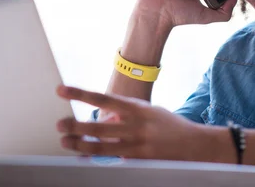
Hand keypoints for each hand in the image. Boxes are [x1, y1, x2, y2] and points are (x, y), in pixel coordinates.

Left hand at [56, 85, 215, 160]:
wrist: (195, 145)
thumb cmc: (168, 126)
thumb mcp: (148, 111)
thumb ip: (125, 113)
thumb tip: (101, 118)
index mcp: (136, 108)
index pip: (102, 99)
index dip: (80, 94)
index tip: (61, 90)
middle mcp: (135, 126)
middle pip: (97, 127)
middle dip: (74, 126)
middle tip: (59, 125)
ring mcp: (136, 146)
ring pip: (100, 148)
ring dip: (80, 145)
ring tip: (66, 142)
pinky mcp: (138, 162)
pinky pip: (112, 161)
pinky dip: (96, 159)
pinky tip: (84, 158)